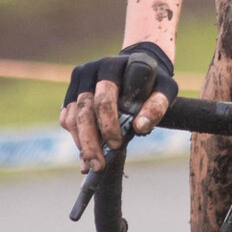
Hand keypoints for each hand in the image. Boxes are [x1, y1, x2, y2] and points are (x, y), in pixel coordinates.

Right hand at [61, 40, 176, 171]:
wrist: (136, 69)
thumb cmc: (151, 82)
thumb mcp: (165, 88)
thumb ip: (157, 105)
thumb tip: (140, 127)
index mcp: (111, 66)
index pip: (104, 99)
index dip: (108, 124)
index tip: (116, 145)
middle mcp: (90, 71)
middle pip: (84, 110)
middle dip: (90, 140)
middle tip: (98, 165)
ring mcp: (78, 82)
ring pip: (72, 116)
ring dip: (81, 143)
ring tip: (93, 164)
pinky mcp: (71, 94)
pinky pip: (66, 118)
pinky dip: (75, 138)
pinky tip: (85, 155)